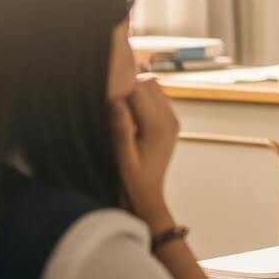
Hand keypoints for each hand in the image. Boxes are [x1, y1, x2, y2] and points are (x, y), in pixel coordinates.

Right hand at [110, 74, 180, 227]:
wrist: (148, 194)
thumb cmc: (133, 180)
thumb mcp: (122, 157)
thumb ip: (120, 128)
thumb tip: (116, 100)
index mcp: (157, 126)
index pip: (138, 89)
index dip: (119, 87)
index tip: (105, 97)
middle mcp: (170, 120)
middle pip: (148, 83)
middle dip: (128, 87)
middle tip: (111, 104)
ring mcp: (172, 120)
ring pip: (154, 87)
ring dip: (136, 92)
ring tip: (121, 110)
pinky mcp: (171, 121)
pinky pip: (158, 97)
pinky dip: (143, 99)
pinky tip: (131, 115)